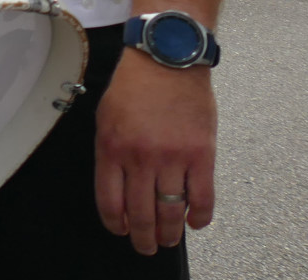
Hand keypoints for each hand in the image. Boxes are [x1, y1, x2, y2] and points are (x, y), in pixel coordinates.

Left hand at [94, 50, 216, 254]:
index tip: (120, 230)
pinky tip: (195, 222)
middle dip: (142, 237)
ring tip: (168, 240)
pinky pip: (202, 198)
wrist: (167, 60)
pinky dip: (200, 217)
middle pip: (141, 213)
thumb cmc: (135, 86)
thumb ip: (110, 153)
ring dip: (169, 233)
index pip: (109, 201)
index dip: (115, 223)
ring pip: (171, 212)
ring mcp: (173, 158)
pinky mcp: (202, 155)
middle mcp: (141, 157)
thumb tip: (116, 187)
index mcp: (112, 148)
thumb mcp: (105, 117)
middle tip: (145, 246)